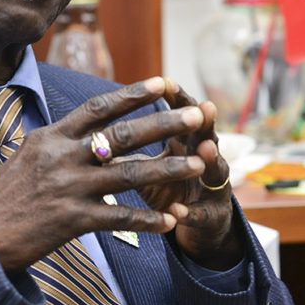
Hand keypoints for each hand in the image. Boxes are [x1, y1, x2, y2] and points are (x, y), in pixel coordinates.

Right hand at [0, 77, 207, 273]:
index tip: (163, 83)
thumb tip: (88, 124)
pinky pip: (119, 218)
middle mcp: (62, 157)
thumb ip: (60, 139)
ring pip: (128, 174)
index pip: (98, 108)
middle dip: (163, 124)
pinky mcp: (72, 220)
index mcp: (51, 136)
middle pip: (121, 135)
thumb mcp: (27, 153)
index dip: (133, 95)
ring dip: (168, 169)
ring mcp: (68, 188)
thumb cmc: (5, 194)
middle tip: (196, 116)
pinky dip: (148, 219)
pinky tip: (172, 219)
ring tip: (199, 165)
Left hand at [138, 80, 241, 269]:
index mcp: (185, 142)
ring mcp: (213, 188)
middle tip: (203, 106)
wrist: (194, 222)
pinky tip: (177, 212)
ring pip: (214, 171)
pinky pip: (202, 215)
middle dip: (202, 122)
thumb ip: (124, 148)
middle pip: (205, 135)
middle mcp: (205, 159)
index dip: (175, 99)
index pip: (182, 114)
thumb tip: (89, 128)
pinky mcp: (212, 217)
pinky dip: (190, 213)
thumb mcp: (143, 166)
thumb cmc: (164, 186)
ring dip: (210, 159)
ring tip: (205, 150)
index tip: (165, 81)